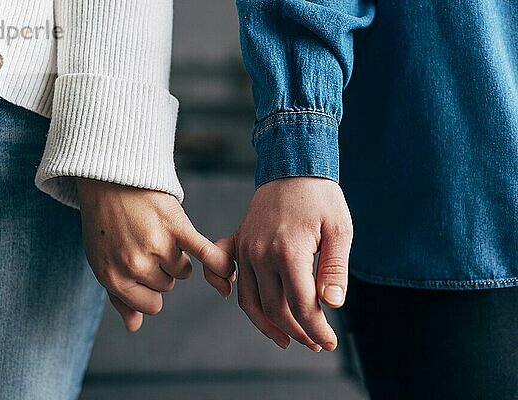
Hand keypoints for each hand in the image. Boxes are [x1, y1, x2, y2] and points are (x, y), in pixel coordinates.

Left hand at [76, 178, 235, 331]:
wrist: (109, 176)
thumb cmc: (105, 222)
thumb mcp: (102, 261)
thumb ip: (118, 297)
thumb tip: (135, 327)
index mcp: (113, 277)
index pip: (151, 305)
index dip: (152, 290)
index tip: (145, 271)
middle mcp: (134, 265)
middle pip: (168, 286)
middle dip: (162, 269)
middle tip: (146, 241)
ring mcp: (157, 246)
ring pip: (183, 270)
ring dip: (177, 255)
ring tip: (159, 232)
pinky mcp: (176, 226)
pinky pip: (205, 254)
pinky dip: (219, 264)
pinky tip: (226, 271)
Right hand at [216, 177, 352, 350]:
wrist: (293, 166)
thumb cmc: (320, 197)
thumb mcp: (340, 230)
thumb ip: (335, 269)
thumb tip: (331, 305)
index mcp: (288, 251)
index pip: (301, 306)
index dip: (317, 329)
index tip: (330, 342)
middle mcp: (260, 253)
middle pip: (275, 309)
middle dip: (298, 332)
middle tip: (316, 342)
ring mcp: (245, 248)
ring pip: (249, 301)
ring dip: (268, 325)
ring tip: (287, 340)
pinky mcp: (237, 242)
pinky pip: (221, 271)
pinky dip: (223, 289)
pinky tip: (237, 300)